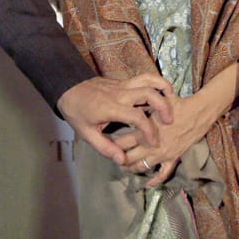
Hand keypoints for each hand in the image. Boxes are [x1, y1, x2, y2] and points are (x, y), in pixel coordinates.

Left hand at [57, 72, 173, 164]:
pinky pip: (143, 78)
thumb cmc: (76, 112)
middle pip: (148, 93)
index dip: (149, 130)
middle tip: (169, 121)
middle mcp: (119, 94)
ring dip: (162, 90)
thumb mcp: (86, 134)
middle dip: (162, 106)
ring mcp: (122, 85)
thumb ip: (105, 147)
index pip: (136, 117)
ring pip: (147, 80)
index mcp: (110, 107)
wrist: (67, 88)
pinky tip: (162, 92)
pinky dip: (156, 82)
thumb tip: (122, 159)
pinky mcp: (123, 81)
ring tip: (171, 103)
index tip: (154, 142)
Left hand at [118, 61, 238, 186]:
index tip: (106, 143)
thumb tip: (123, 112)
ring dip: (132, 168)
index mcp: (143, 130)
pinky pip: (163, 174)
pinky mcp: (174, 158)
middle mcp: (151, 145)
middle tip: (112, 156)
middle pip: (128, 158)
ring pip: (142, 167)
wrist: (199, 112)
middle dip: (118, 158)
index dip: (111, 144)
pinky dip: (155, 180)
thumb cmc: (177, 104)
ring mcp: (163, 154)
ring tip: (124, 165)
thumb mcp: (154, 101)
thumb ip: (138, 108)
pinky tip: (147, 183)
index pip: (121, 142)